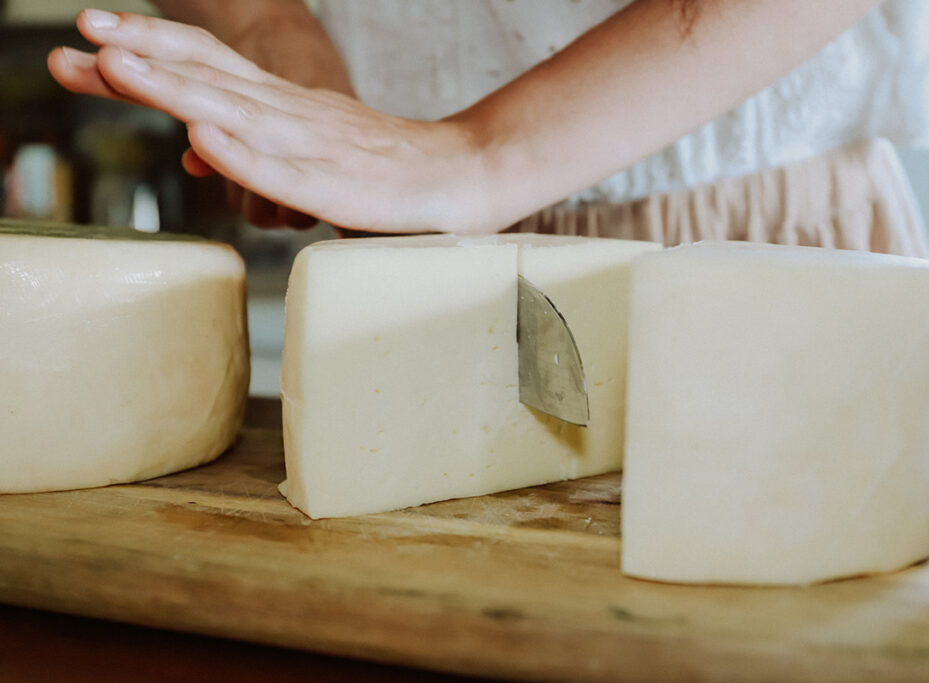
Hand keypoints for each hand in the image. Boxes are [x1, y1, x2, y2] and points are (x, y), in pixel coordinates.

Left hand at [49, 10, 489, 234]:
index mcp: (287, 106)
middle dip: (141, 56)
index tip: (95, 30)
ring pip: (237, 114)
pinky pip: (286, 171)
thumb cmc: (394, 170)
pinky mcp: (342, 188)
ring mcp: (317, 149)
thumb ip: (258, 146)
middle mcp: (295, 116)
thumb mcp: (314, 153)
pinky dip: (243, 154)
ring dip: (176, 90)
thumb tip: (196, 147)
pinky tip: (205, 139)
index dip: (153, 44)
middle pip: (210, 77)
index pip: (211, 65)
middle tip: (80, 32)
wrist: (470, 173)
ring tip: (118, 67)